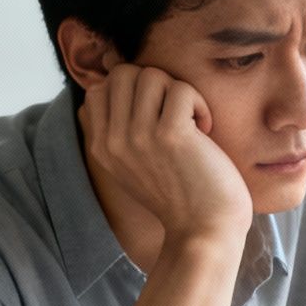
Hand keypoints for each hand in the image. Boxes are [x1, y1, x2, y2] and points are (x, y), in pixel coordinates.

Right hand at [79, 64, 252, 245]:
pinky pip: (181, 89)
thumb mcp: (133, 166)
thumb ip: (119, 130)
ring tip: (191, 120)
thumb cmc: (179, 196)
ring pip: (152, 75)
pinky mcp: (170, 135)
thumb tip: (115, 83)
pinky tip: (205, 129)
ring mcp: (139, 137)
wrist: (204, 232)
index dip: (132, 90)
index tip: (156, 114)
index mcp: (102, 147)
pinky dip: (199, 103)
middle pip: (123, 74)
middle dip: (156, 84)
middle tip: (175, 112)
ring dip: (178, 92)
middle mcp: (114, 141)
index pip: (100, 89)